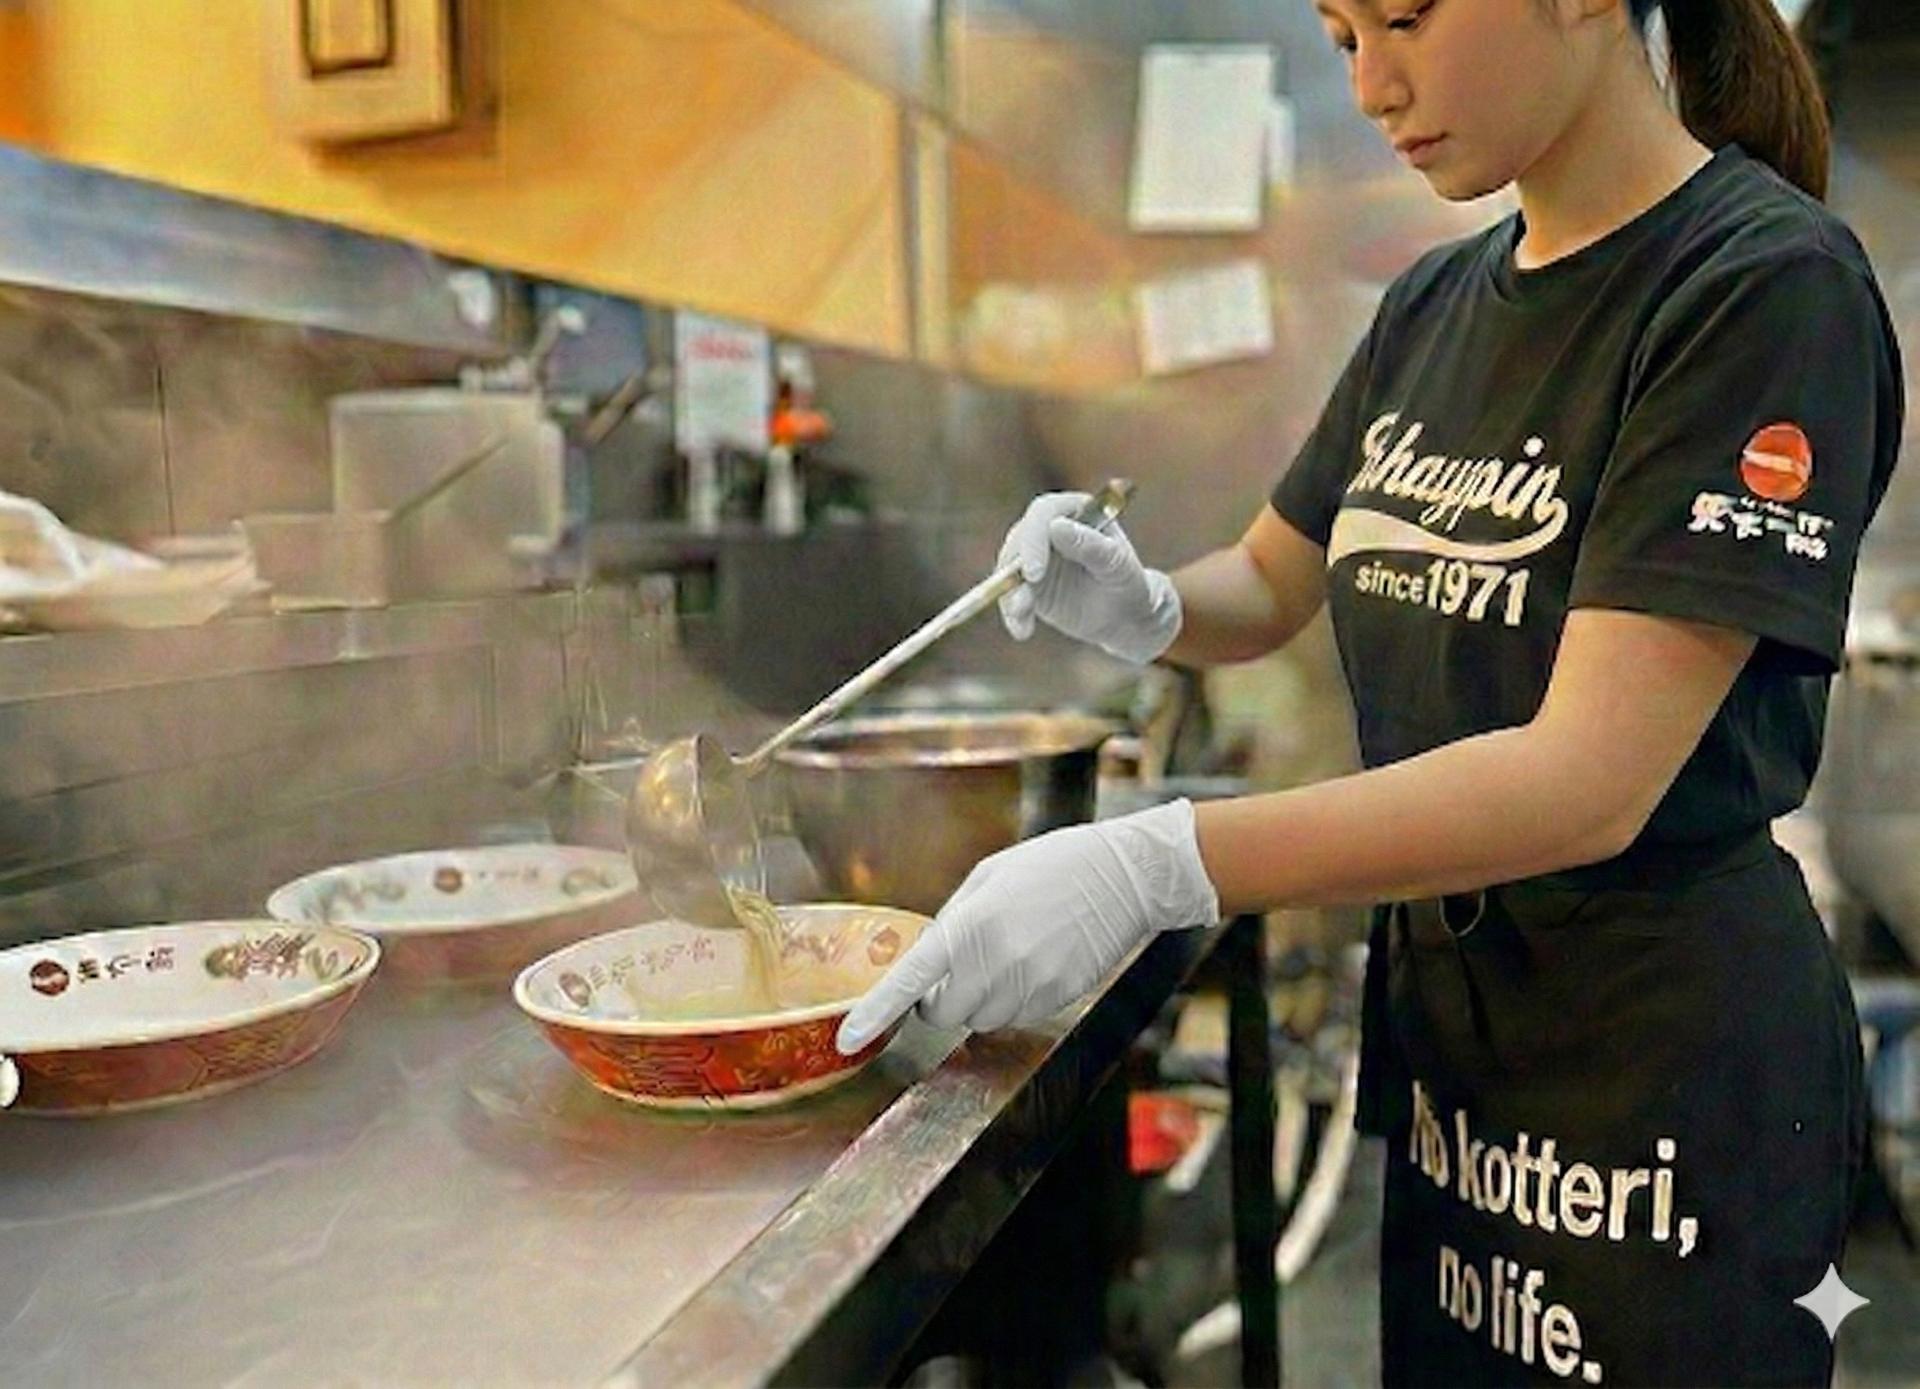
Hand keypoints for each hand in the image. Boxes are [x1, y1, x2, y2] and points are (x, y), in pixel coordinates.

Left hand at [835, 800, 1218, 1052]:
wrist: (1125, 876)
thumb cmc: (1053, 865)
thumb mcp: (989, 876)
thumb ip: (953, 921)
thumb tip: (928, 962)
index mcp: (972, 924)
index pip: (912, 980)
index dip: (876, 1012)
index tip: (848, 1037)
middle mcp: (999, 962)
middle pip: (944, 1014)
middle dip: (939, 999)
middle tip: (954, 969)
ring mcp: (1032, 985)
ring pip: (981, 1019)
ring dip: (979, 998)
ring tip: (1008, 952)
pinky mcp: (1058, 999)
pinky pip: (1016, 1017)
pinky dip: (1013, 999)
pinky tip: (1036, 960)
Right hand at [997, 493, 1182, 665]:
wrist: (1124, 616)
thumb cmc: (1127, 583)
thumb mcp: (1117, 567)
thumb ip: (1091, 546)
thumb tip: (1057, 526)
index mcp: (1076, 511)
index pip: (1044, 513)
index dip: (1034, 540)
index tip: (1034, 573)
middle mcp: (1050, 527)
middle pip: (1019, 538)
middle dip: (1015, 569)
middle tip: (1023, 603)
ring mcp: (1035, 554)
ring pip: (1009, 567)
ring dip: (1010, 594)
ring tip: (1022, 619)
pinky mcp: (1027, 583)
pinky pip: (1010, 593)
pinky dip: (1013, 612)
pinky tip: (1023, 630)